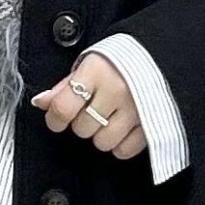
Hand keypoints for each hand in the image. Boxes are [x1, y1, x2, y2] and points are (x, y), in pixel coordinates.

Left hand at [30, 51, 147, 160]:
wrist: (164, 53)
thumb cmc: (122, 59)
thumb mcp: (92, 63)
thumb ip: (65, 85)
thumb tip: (41, 102)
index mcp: (97, 70)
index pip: (63, 107)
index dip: (55, 118)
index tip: (57, 119)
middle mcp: (116, 90)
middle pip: (82, 128)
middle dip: (83, 122)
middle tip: (94, 109)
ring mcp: (136, 110)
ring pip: (102, 142)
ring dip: (102, 134)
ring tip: (110, 118)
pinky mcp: (151, 125)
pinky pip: (124, 150)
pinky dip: (120, 144)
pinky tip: (123, 129)